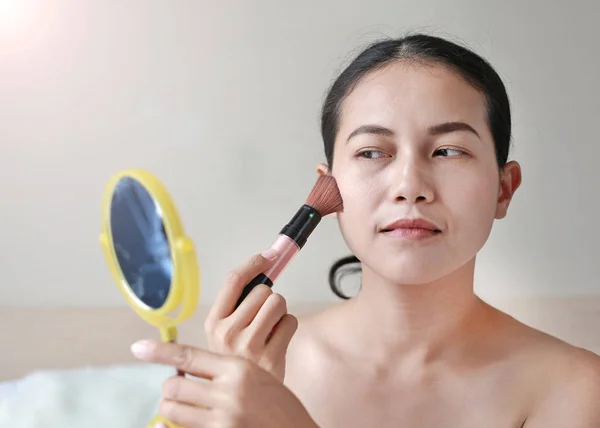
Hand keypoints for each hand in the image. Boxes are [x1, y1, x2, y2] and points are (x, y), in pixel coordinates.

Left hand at [131, 340, 317, 427]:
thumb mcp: (257, 378)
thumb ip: (227, 372)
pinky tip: (164, 427)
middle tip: (178, 390)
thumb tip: (190, 368)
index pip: (189, 356)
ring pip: (173, 409)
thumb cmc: (280, 406)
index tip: (137, 347)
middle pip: (175, 384)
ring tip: (182, 406)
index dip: (160, 351)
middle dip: (171, 387)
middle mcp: (228, 392)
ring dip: (172, 407)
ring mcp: (223, 419)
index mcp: (238, 369)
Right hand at [204, 249, 297, 380]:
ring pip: (278, 302)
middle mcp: (227, 333)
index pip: (233, 281)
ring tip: (271, 328)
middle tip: (264, 316)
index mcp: (213, 323)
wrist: (244, 398)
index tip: (266, 257)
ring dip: (280, 311)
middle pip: (262, 291)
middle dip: (269, 298)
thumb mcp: (223, 335)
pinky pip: (290, 322)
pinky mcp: (271, 356)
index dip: (253, 264)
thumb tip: (263, 268)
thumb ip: (237, 306)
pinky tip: (278, 341)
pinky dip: (288, 327)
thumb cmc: (238, 360)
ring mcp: (249, 345)